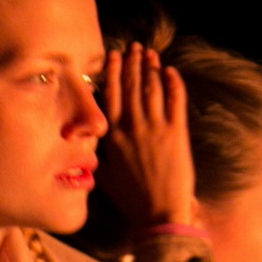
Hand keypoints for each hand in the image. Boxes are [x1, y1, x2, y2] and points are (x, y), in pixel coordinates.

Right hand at [99, 43, 195, 227]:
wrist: (159, 214)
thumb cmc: (131, 200)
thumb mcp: (104, 177)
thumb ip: (97, 155)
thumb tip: (84, 144)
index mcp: (113, 136)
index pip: (111, 95)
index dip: (113, 72)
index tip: (113, 55)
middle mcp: (132, 127)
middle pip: (131, 86)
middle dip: (132, 63)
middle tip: (134, 47)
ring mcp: (156, 128)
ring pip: (152, 89)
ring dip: (150, 67)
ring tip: (149, 53)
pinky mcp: (177, 134)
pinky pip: (175, 101)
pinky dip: (173, 83)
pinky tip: (170, 71)